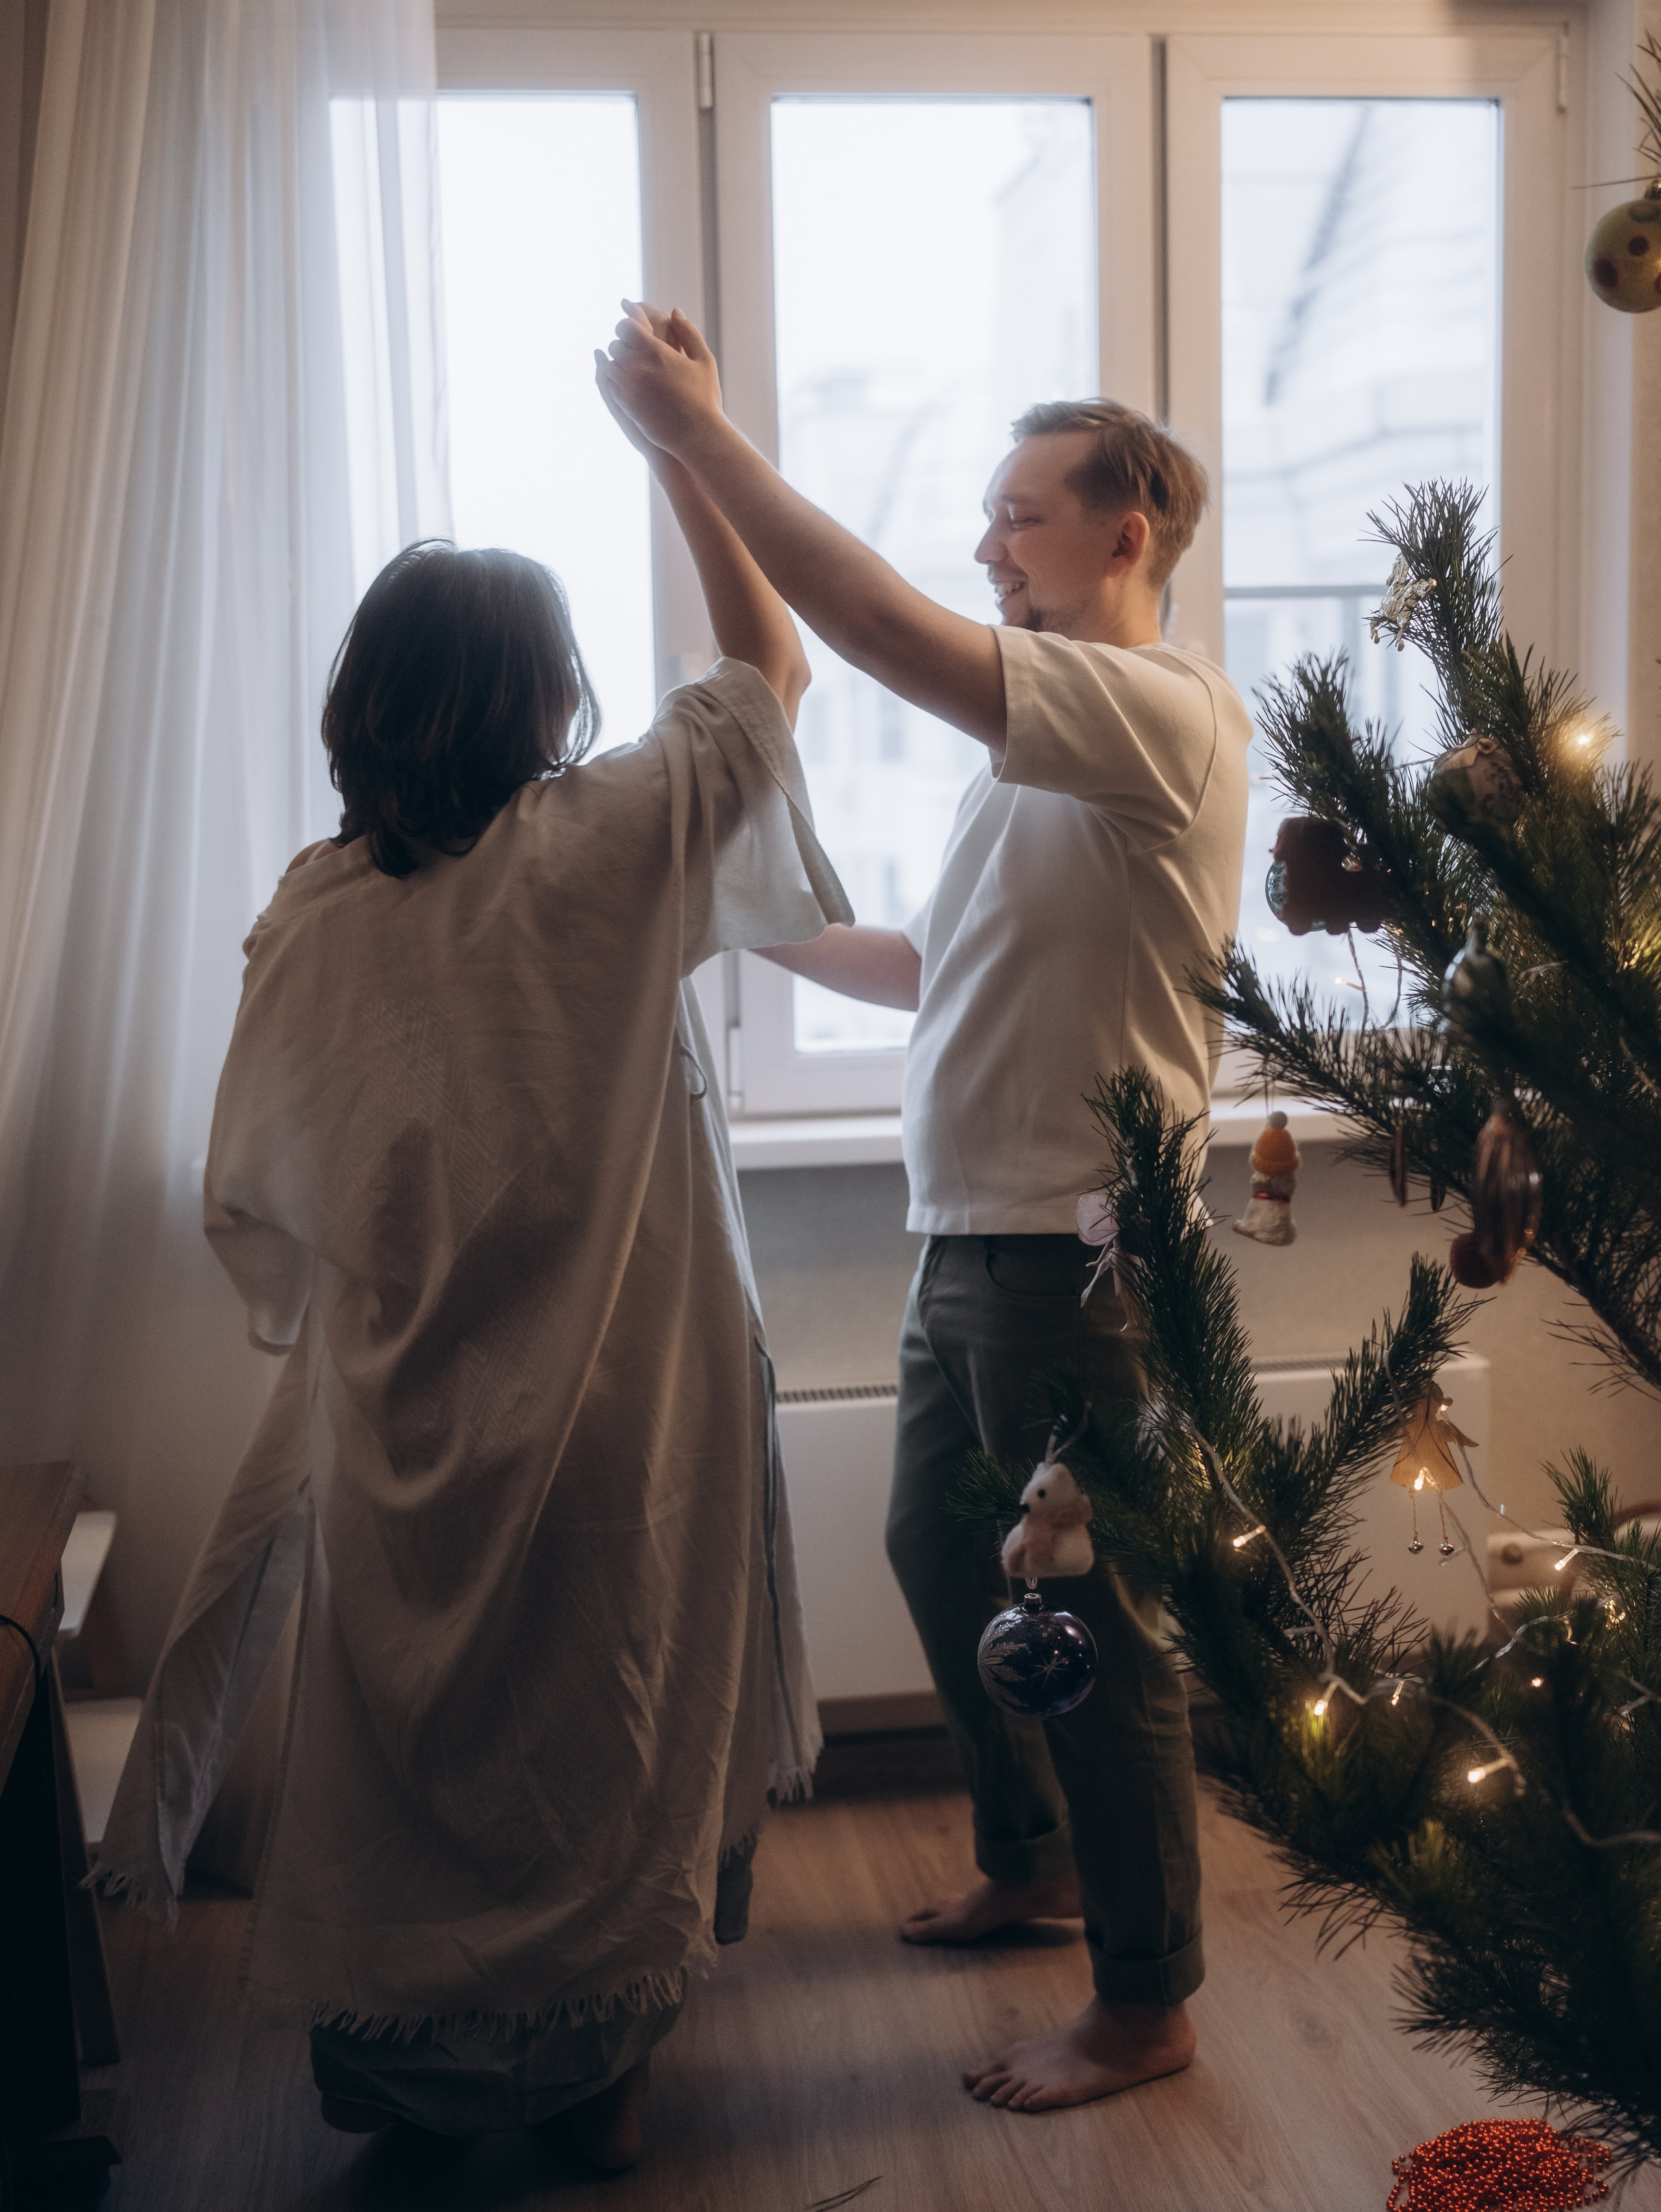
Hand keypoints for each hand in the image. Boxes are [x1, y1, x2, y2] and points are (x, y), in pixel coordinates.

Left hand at [596, 299, 723, 459]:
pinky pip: (611, 383)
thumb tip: (675, 312)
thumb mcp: (703, 360)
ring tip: (630, 362)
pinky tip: (628, 379)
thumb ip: (688, 333)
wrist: (697, 435)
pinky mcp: (625, 404)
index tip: (634, 324)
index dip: (629, 322)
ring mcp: (629, 387)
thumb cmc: (705, 398)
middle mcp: (637, 367)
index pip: (628, 326)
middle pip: (616, 344)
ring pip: (611, 364)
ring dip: (618, 361)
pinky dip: (616, 378)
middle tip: (631, 344)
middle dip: (623, 342)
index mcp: (656, 352)